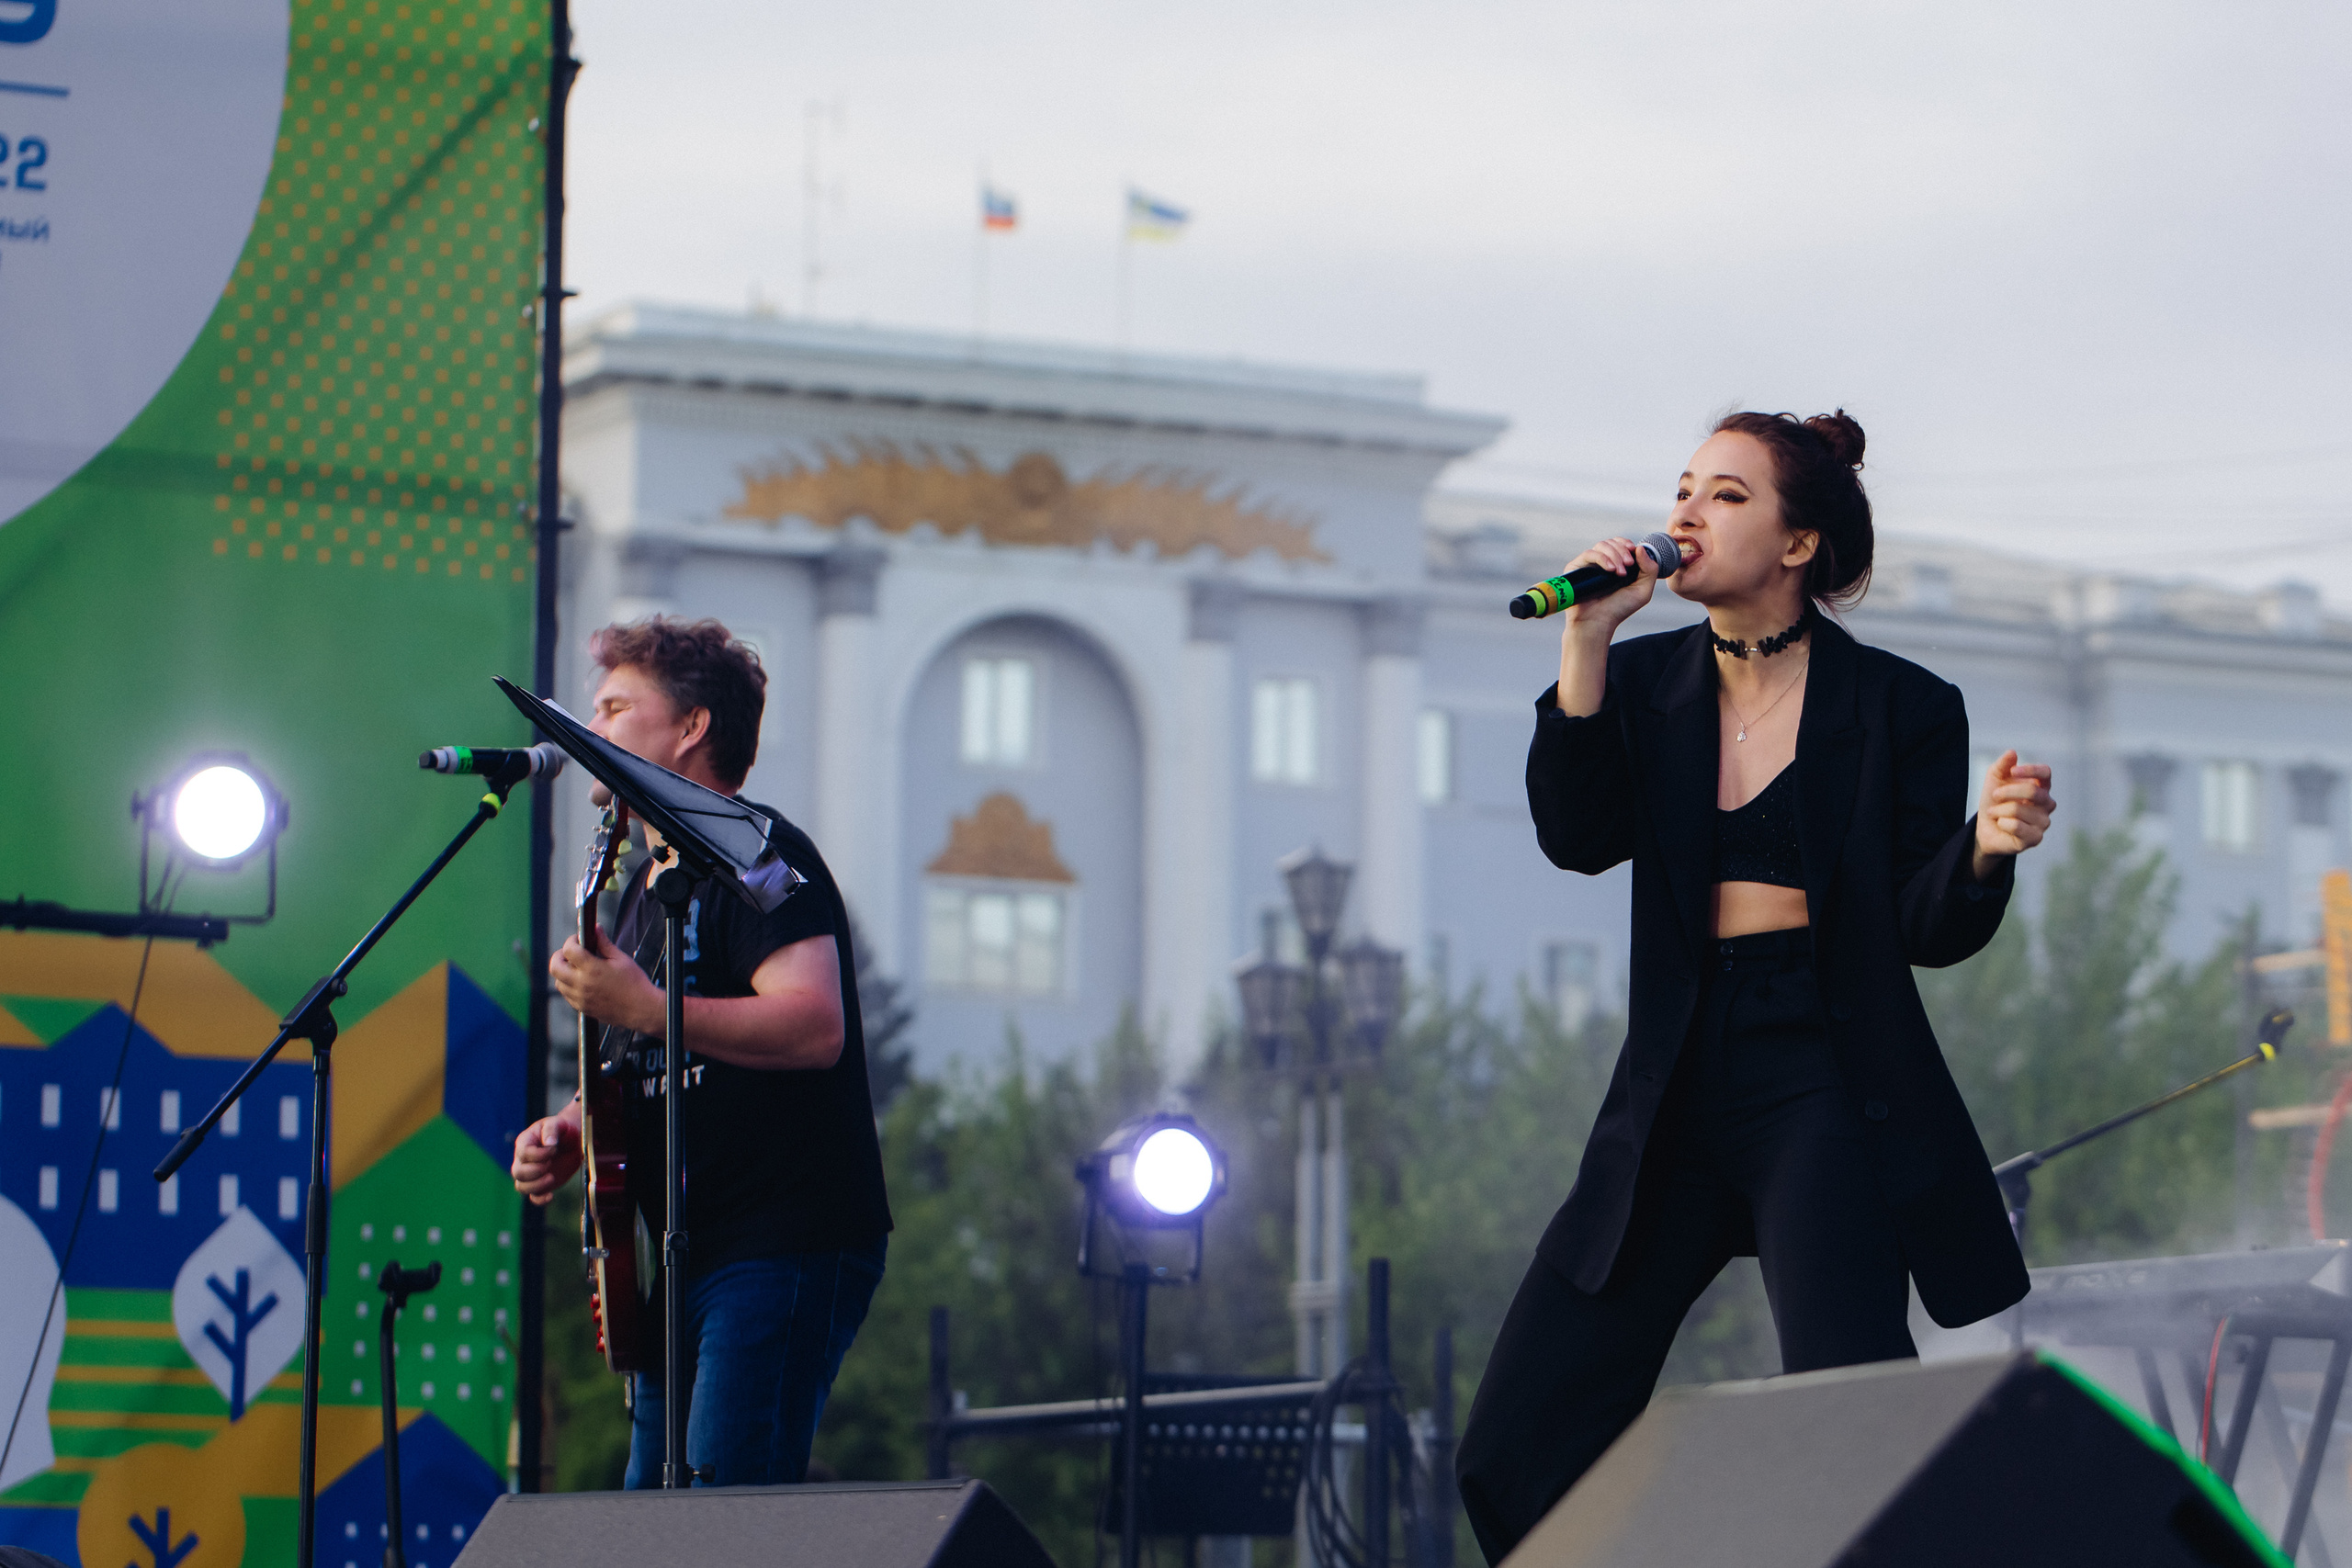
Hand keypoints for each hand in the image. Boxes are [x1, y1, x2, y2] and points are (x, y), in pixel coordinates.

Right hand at [511, 1113, 580, 1203]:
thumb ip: (551, 1130)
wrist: (574, 1139)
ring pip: (521, 1186)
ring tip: (551, 1178)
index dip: (538, 1154)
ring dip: (535, 1186)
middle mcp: (523, 1160)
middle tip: (550, 1164)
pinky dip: (540, 1200)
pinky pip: (533, 1197)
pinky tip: (551, 1195)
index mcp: (525, 1142)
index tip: (554, 1149)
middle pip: (517, 1172)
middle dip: (534, 1171)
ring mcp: (531, 1174)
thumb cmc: (563, 1129)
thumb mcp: (557, 1123)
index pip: (523, 1153)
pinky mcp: (541, 1185)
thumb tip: (548, 1144)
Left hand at [549, 932, 663, 1036]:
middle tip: (570, 953)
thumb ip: (604, 943)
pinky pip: (566, 995)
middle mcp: (582, 984)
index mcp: (592, 969)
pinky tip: (582, 982)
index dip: (571, 940)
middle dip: (559, 956)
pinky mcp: (582, 1008)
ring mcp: (580, 998)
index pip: (569, 950)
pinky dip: (569, 986)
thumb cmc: (634, 984)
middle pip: (555, 967)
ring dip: (563, 972)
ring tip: (577, 968)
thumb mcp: (621, 959)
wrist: (641, 1009)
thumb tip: (595, 929)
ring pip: (558, 982)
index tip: (578, 939)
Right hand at [1558, 537, 1659, 639]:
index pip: (1621, 544)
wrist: (1597, 623)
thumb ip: (1650, 570)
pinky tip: (1610, 570)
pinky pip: (1589, 553)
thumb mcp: (1642, 591)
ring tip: (1619, 573)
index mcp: (1617, 565)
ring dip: (1614, 555)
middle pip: (1612, 542)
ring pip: (1602, 545)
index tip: (1634, 551)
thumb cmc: (1618, 610)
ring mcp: (1589, 565)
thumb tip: (1641, 547)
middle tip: (1628, 566)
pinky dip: (1602, 558)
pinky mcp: (1576, 568)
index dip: (1628, 544)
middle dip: (1623, 551)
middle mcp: (1602, 563)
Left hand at [1973, 749, 2054, 876]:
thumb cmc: (1995, 802)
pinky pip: (2016, 826)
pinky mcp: (2036, 838)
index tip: (2013, 771)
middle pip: (2033, 790)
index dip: (2031, 770)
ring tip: (1995, 813)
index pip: (2046, 773)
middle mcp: (2047, 804)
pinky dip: (2002, 823)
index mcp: (2041, 787)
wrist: (1986, 828)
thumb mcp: (1993, 780)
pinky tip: (2002, 825)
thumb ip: (2002, 765)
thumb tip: (2012, 752)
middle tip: (1994, 795)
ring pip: (2019, 810)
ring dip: (1999, 810)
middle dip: (2007, 791)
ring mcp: (2043, 822)